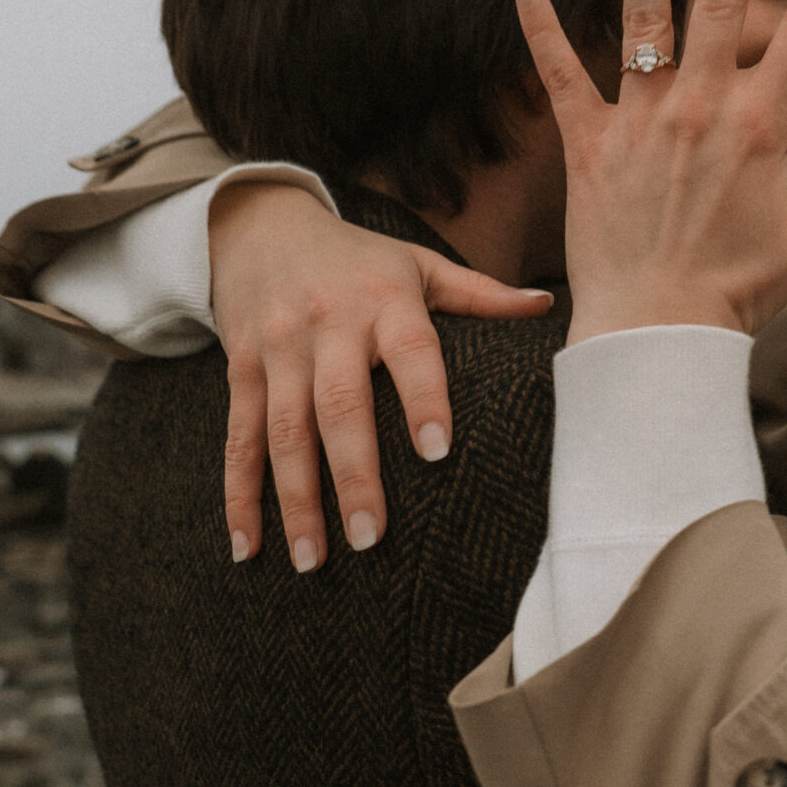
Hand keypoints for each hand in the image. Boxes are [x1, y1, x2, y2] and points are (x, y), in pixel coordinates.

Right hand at [209, 181, 553, 569]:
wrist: (260, 226)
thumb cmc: (358, 259)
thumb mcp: (418, 264)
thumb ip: (480, 293)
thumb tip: (548, 304)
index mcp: (384, 301)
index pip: (410, 350)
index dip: (424, 398)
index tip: (438, 453)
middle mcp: (327, 325)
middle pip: (339, 405)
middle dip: (353, 474)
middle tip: (372, 538)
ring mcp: (278, 350)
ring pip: (284, 431)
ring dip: (294, 500)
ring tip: (312, 560)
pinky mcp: (241, 371)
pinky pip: (239, 438)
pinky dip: (238, 495)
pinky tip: (245, 547)